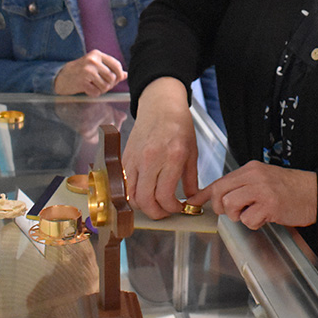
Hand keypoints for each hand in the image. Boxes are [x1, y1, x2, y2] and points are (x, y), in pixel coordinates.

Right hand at [53, 50, 125, 95]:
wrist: (61, 76)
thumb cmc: (80, 71)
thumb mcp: (95, 65)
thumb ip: (110, 68)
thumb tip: (125, 75)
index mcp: (97, 54)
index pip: (116, 65)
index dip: (119, 74)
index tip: (116, 79)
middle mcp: (92, 61)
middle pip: (112, 77)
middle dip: (109, 84)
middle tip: (101, 84)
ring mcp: (87, 71)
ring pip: (106, 86)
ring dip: (101, 90)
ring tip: (94, 86)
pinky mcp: (82, 82)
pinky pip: (96, 92)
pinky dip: (94, 93)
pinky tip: (87, 89)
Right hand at [123, 78, 197, 218]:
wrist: (160, 105)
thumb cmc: (178, 125)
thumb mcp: (191, 152)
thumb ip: (191, 179)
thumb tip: (192, 200)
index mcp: (171, 157)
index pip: (164, 196)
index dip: (172, 208)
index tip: (178, 208)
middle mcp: (150, 159)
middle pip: (145, 200)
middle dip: (156, 213)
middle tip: (165, 212)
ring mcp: (134, 159)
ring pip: (131, 195)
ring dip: (142, 206)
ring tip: (155, 203)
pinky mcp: (125, 158)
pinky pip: (125, 184)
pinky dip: (133, 194)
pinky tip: (145, 192)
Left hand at [186, 161, 316, 229]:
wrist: (315, 193)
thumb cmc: (290, 188)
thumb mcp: (263, 180)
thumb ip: (242, 186)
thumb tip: (217, 197)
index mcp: (251, 169)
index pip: (220, 181)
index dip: (204, 195)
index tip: (192, 203)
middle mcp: (254, 176)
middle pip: (220, 194)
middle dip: (222, 208)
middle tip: (237, 212)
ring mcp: (262, 190)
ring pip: (230, 206)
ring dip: (239, 216)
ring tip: (254, 213)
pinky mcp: (270, 205)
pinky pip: (248, 219)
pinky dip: (255, 223)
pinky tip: (266, 217)